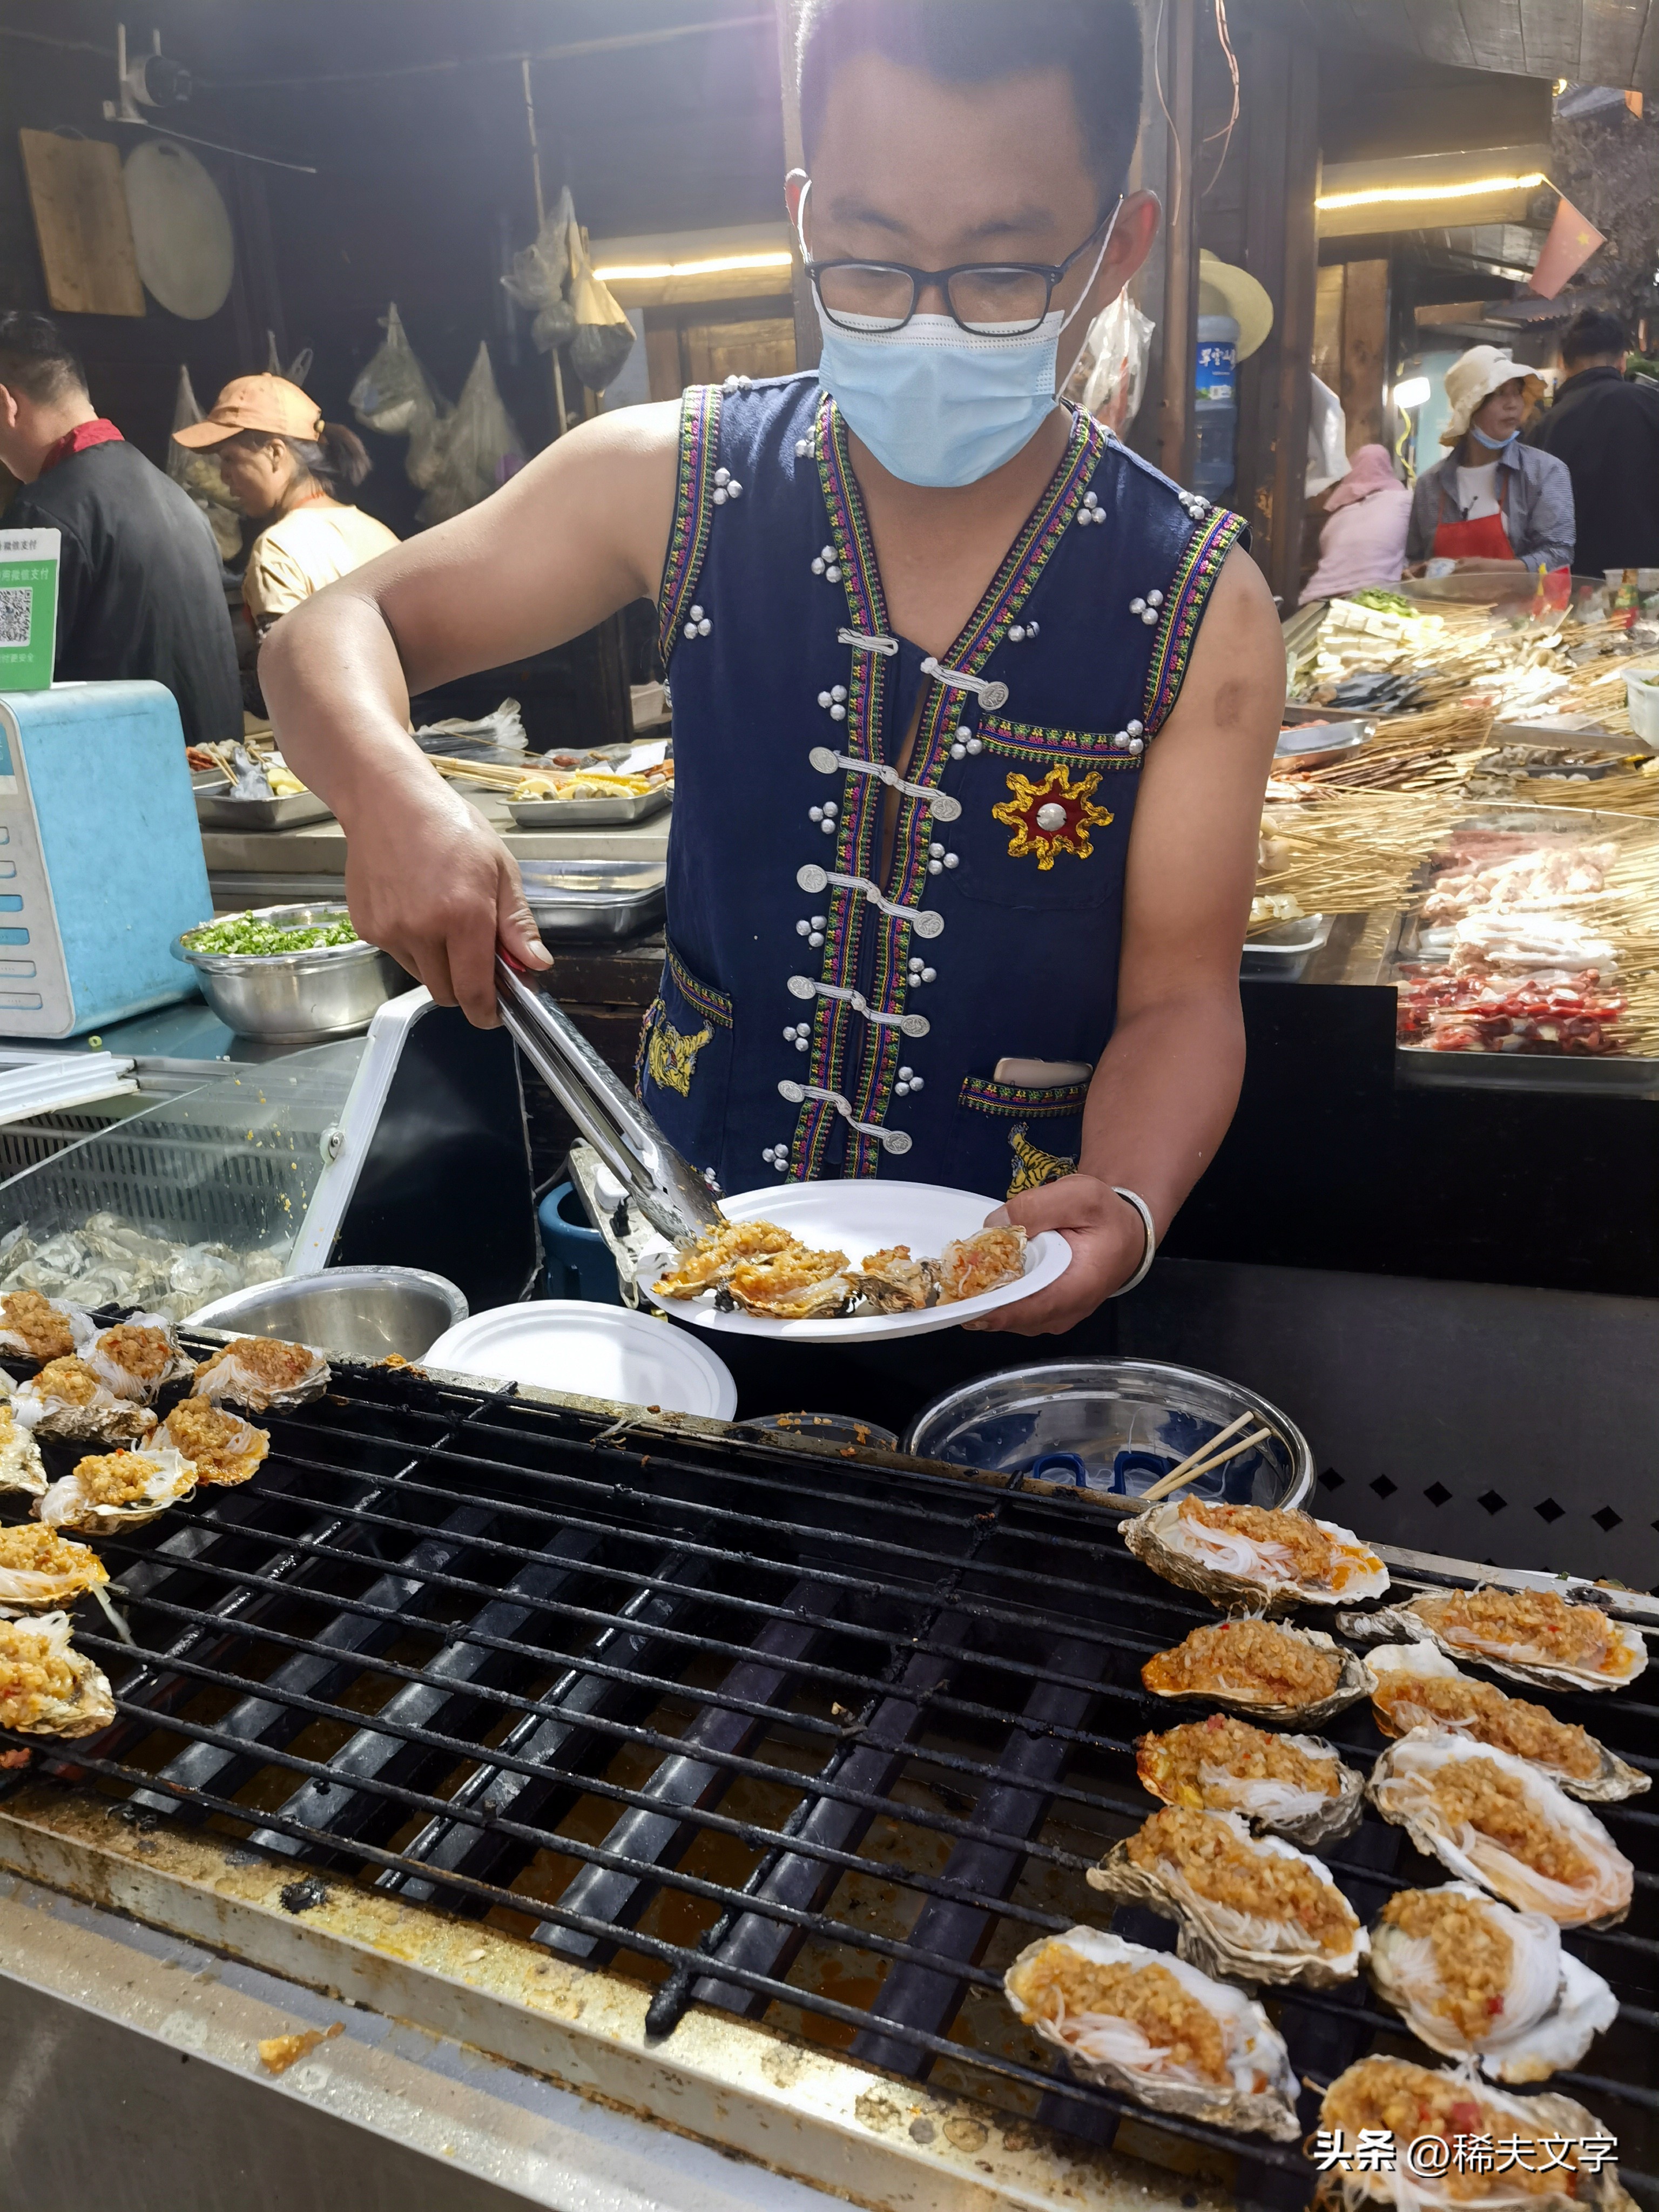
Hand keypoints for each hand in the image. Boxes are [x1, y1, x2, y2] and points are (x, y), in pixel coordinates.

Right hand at [342, 777, 549, 1025]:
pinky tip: (416, 908)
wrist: (388, 802)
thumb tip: (535, 965)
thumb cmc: (449, 826)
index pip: (475, 992)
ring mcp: (391, 931)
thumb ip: (517, 924)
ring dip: (438, 965)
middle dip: (465, 987)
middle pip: (447, 994)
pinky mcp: (367, 929)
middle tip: (474, 956)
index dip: (487, 1012)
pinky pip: (397, 956)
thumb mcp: (500, 869)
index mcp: (464, 916)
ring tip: (442, 920)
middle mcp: (423, 930)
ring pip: (422, 977)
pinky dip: (412, 946)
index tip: (494, 1014)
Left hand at [962, 1173, 1149, 1334]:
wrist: (1123, 1233)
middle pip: (1012, 1317)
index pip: (1030, 1309)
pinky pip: (1011, 1311)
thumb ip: (1038, 1207)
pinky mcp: (1043, 1312)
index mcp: (1078, 1288)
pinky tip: (977, 1277)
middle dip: (979, 1301)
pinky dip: (993, 1296)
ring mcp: (1052, 1316)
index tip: (961, 1302)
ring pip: (1007, 1317)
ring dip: (983, 1299)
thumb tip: (994, 1224)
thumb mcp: (1079, 1196)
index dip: (992, 1308)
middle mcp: (1064, 1312)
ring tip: (960, 1277)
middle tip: (949, 1281)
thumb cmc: (1105, 1216)